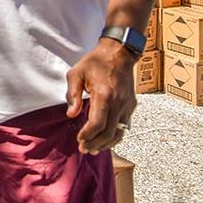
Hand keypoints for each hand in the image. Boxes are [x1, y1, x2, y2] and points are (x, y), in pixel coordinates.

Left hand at [65, 40, 137, 154]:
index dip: (88, 135)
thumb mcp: (76, 73)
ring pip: (119, 133)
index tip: (79, 139)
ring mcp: (127, 105)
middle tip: (84, 149)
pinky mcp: (131, 106)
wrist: (118, 54)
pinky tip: (106, 141)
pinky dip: (115, 137)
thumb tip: (72, 114)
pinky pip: (124, 127)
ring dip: (106, 144)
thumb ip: (73, 94)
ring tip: (93, 149)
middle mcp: (119, 103)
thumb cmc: (95, 62)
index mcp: (104, 95)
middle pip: (109, 132)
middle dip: (95, 143)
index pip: (98, 123)